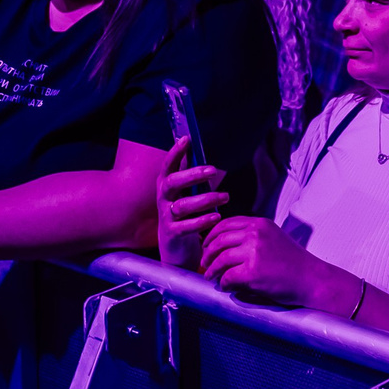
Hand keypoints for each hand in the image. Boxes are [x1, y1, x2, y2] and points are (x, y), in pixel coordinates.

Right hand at [155, 140, 227, 268]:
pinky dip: (202, 221)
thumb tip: (207, 159)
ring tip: (225, 196)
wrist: (175, 250)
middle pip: (172, 183)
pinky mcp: (172, 234)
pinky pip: (186, 227)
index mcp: (166, 186)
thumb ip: (194, 180)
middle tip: (213, 170)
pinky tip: (216, 216)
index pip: (168, 166)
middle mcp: (163, 199)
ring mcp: (166, 217)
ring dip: (206, 199)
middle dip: (192, 175)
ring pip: (183, 205)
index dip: (175, 153)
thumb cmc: (186, 216)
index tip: (186, 139)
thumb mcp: (188, 195)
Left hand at [199, 216, 351, 310]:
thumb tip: (225, 244)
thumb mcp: (273, 238)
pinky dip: (223, 283)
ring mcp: (254, 252)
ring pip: (221, 259)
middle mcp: (255, 234)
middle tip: (204, 263)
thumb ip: (253, 237)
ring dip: (212, 270)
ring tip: (211, 277)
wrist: (312, 279)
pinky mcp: (253, 272)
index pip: (226, 223)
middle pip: (220, 240)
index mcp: (260, 224)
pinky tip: (225, 286)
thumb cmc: (294, 263)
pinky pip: (228, 277)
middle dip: (208, 253)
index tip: (206, 245)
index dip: (212, 235)